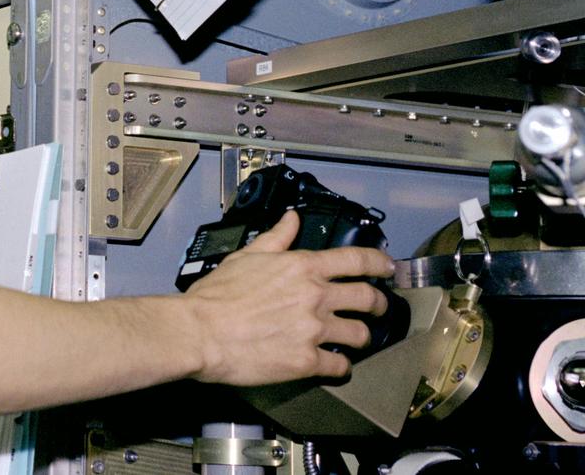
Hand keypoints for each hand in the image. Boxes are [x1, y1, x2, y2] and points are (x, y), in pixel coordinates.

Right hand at [184, 210, 395, 385]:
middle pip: (367, 298)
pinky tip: (334, 365)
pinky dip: (340, 367)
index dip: (378, 263)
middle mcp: (315, 297)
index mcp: (302, 268)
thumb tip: (290, 220)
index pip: (355, 260)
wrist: (200, 331)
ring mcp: (314, 330)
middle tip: (376, 308)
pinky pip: (340, 366)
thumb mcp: (246, 257)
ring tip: (354, 340)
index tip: (387, 267)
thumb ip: (275, 239)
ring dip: (360, 337)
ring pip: (360, 335)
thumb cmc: (215, 296)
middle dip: (378, 304)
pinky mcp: (307, 361)